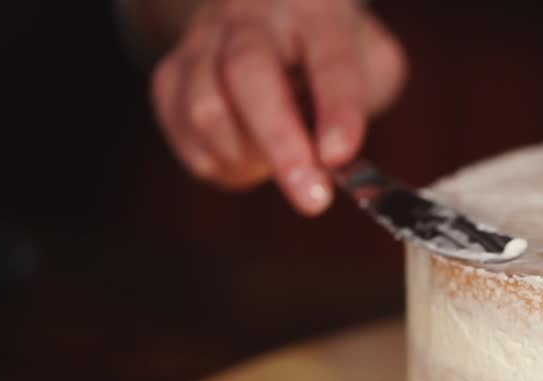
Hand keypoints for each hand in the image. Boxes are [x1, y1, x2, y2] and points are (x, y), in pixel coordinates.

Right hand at [151, 0, 405, 214]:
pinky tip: (243, 160)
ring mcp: (202, 42)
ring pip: (205, 108)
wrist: (270, 15)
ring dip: (246, 158)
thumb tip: (334, 156)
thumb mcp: (371, 62)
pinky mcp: (170, 74)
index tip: (338, 157)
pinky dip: (215, 161)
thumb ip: (365, 102)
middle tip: (312, 201)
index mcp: (314, 11)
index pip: (329, 59)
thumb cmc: (329, 51)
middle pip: (249, 73)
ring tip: (274, 166)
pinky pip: (180, 129)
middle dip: (280, 145)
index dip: (336, 111)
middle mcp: (250, 17)